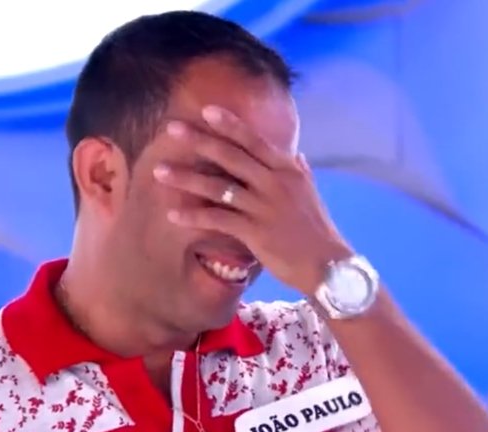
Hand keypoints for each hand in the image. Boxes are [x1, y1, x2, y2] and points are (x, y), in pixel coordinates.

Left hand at [155, 105, 351, 295]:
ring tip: (159, 172)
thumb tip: (297, 155)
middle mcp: (275, 182)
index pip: (254, 140)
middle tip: (171, 128)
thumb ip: (300, 172)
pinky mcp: (255, 232)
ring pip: (218, 186)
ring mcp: (264, 206)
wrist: (328, 264)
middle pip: (231, 155)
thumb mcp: (311, 194)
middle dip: (199, 140)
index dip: (229, 124)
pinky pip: (217, 219)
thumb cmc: (316, 229)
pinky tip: (173, 214)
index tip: (206, 110)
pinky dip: (194, 216)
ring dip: (185, 178)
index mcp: (287, 169)